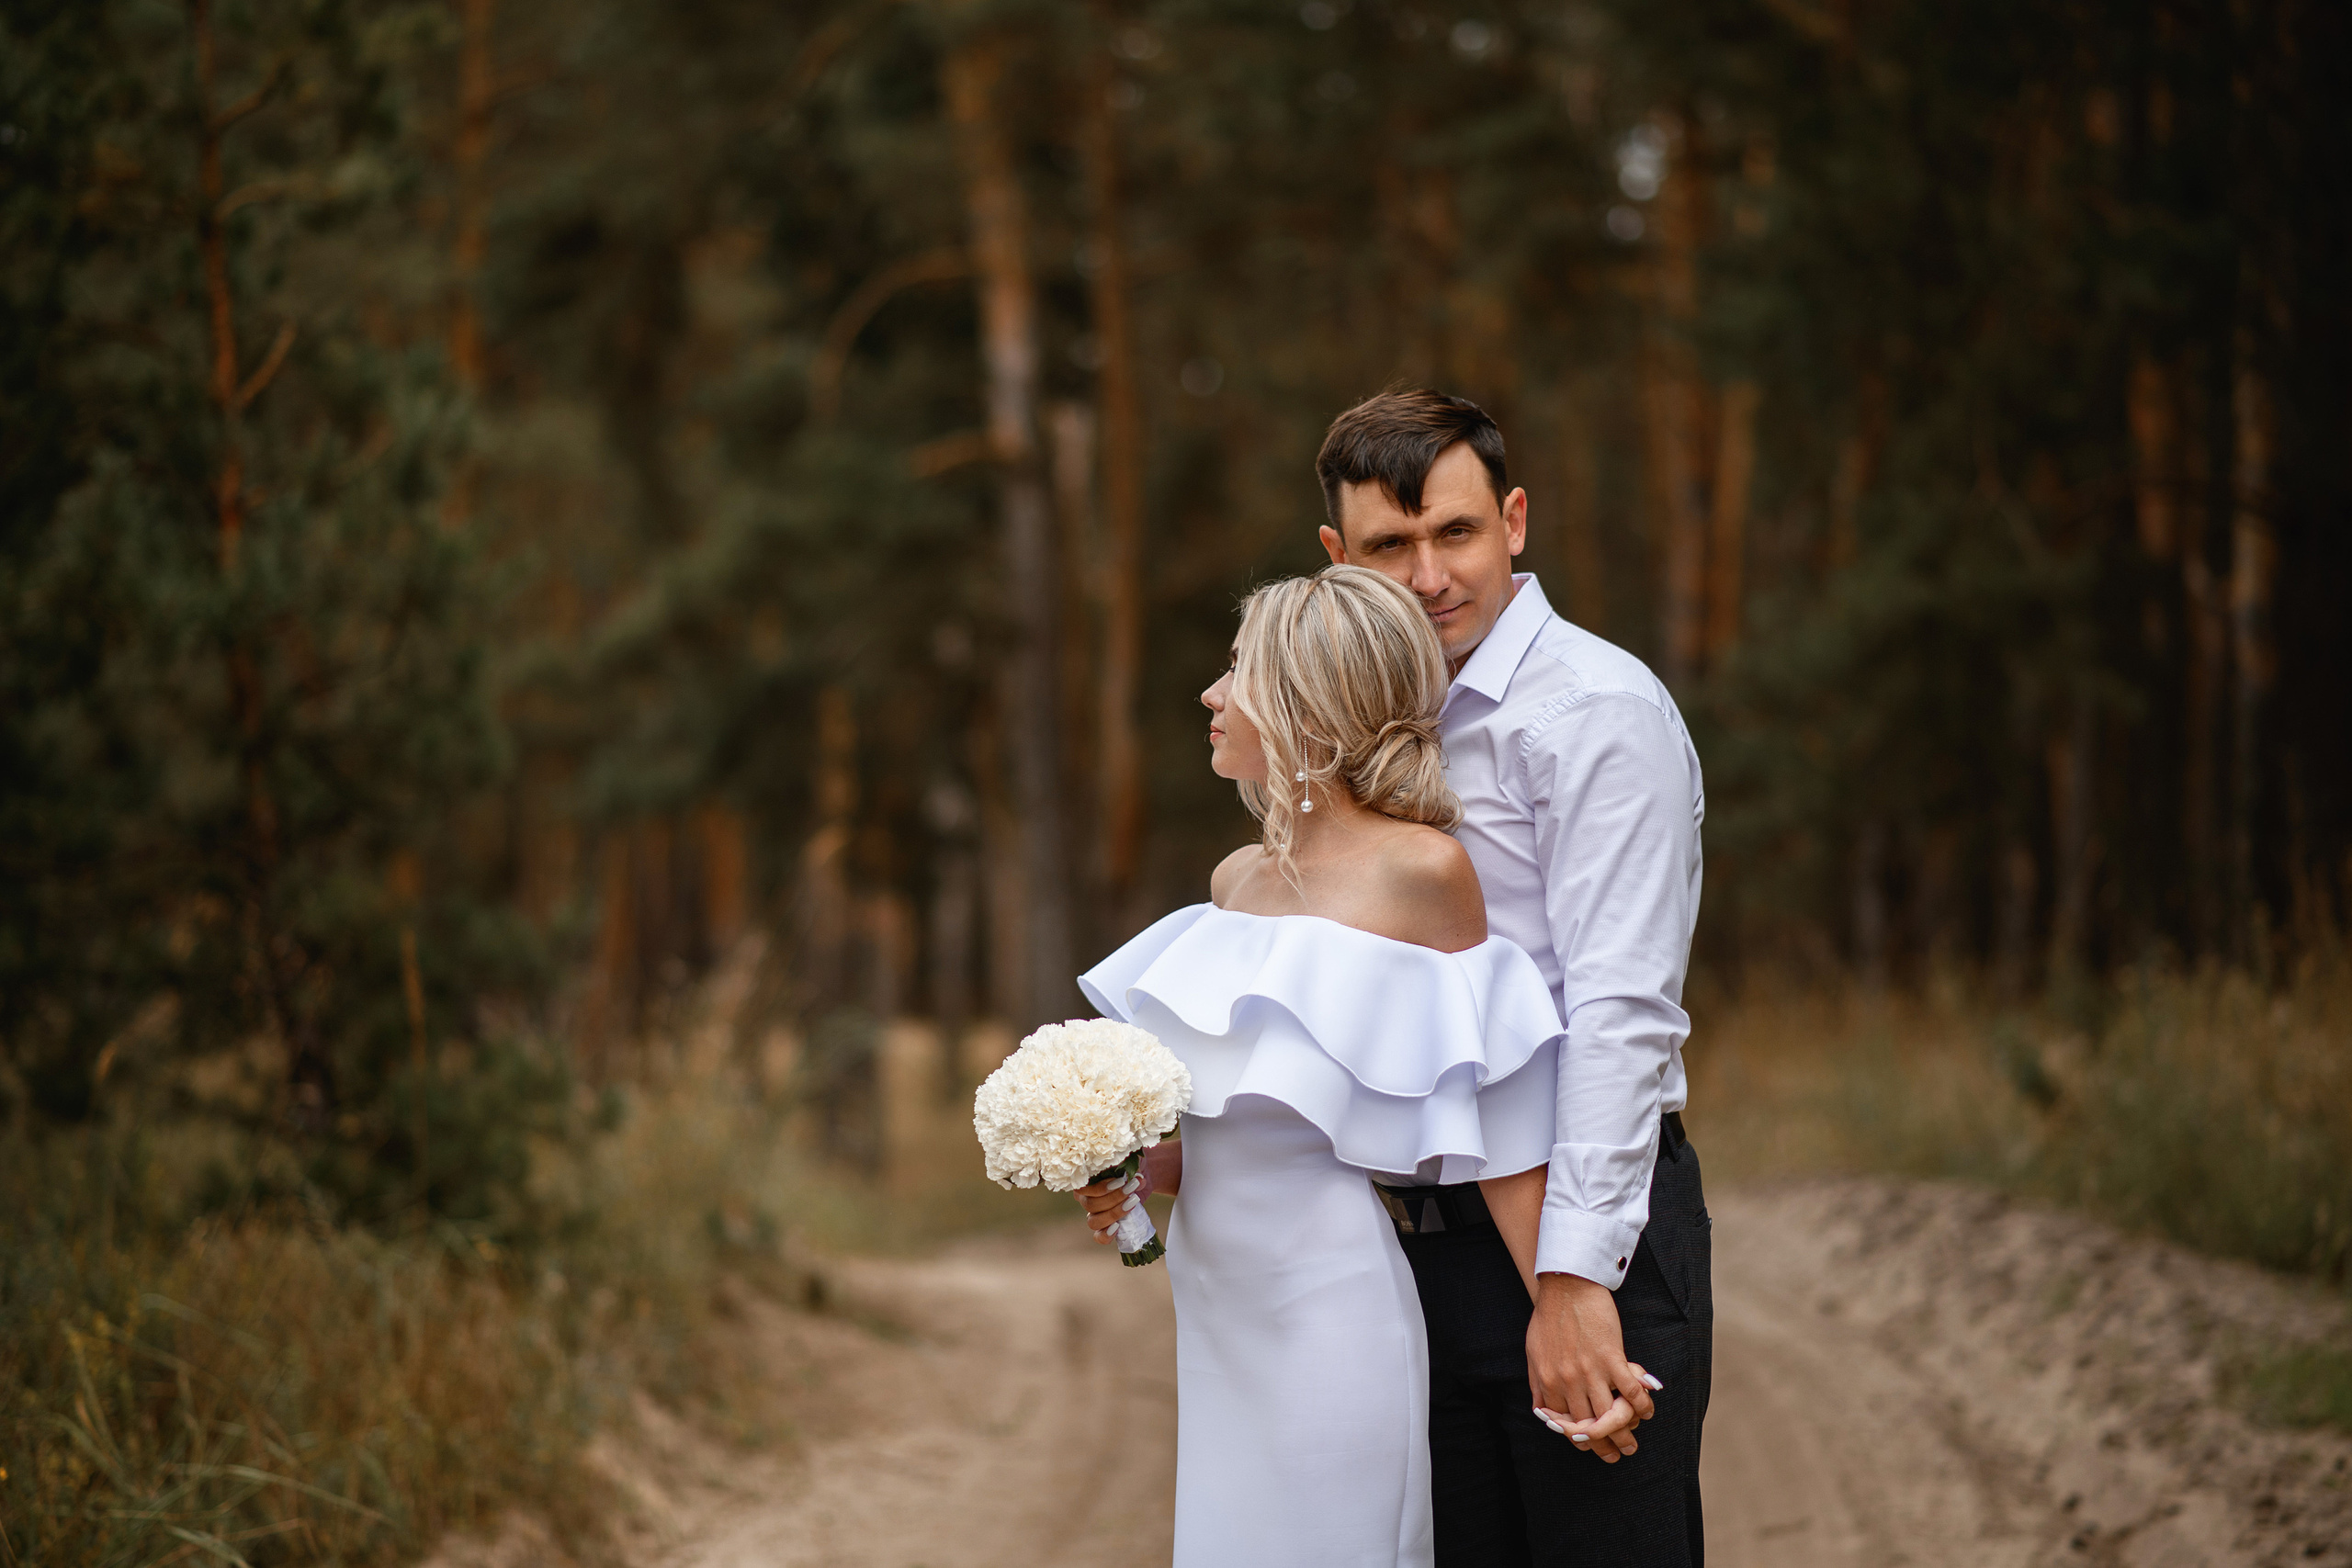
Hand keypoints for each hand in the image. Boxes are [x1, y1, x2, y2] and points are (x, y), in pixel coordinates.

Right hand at [1073, 1171, 1138, 1245]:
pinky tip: (1117, 1227)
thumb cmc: (1130, 1165)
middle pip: (1090, 1205)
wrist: (1139, 1178)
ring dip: (1113, 1213)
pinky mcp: (1104, 1226)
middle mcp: (1085, 1198)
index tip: (1122, 1181)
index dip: (1100, 1188)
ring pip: (1093, 1221)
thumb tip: (1138, 1179)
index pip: (1082, 1188)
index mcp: (1085, 1181)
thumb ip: (1132, 1167)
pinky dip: (1106, 1235)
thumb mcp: (1131, 1161)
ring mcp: (1093, 1214)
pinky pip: (1098, 1237)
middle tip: (1131, 1189)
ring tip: (1132, 1203)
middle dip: (1113, 1198)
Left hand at [1527, 1271, 1658, 1461]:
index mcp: (1549, 1383)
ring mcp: (1591, 1372)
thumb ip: (1537, 1385)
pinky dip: (1641, 1406)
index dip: (1579, 1439)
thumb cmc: (1548, 1319)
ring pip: (1610, 1416)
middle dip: (1603, 1446)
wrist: (1566, 1287)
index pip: (1564, 1423)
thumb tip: (1540, 1411)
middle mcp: (1569, 1383)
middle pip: (1588, 1425)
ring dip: (1624, 1434)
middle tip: (1617, 1456)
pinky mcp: (1612, 1358)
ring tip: (1633, 1445)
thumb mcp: (1533, 1355)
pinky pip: (1630, 1391)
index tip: (1589, 1447)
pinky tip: (1648, 1413)